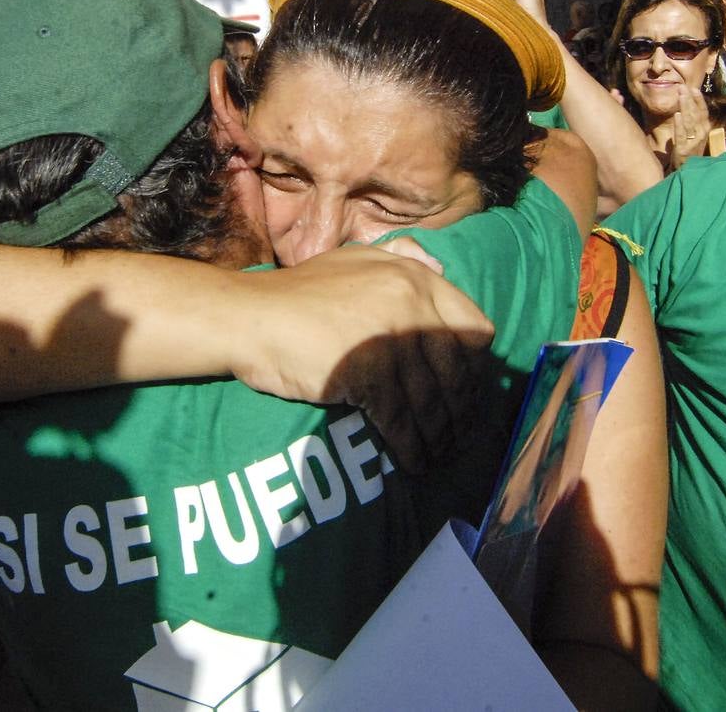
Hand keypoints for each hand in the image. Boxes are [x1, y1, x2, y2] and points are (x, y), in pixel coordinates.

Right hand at [228, 244, 494, 472]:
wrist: (250, 317)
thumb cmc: (298, 295)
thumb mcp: (357, 263)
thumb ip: (400, 266)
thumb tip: (440, 276)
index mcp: (414, 277)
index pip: (474, 328)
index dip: (475, 367)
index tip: (466, 392)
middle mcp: (410, 303)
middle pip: (456, 371)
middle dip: (461, 410)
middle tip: (458, 435)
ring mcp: (389, 336)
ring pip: (430, 401)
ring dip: (439, 436)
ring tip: (439, 456)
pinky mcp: (366, 371)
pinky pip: (401, 419)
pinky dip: (411, 447)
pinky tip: (414, 462)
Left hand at [668, 86, 710, 170]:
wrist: (686, 171)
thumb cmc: (689, 150)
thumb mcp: (695, 134)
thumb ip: (693, 120)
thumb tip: (688, 102)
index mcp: (705, 129)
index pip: (703, 111)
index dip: (698, 100)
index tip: (693, 88)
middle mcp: (701, 134)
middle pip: (695, 113)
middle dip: (689, 99)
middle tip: (682, 87)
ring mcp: (693, 142)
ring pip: (689, 121)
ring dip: (684, 107)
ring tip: (680, 95)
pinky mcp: (683, 150)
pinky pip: (681, 135)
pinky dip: (679, 125)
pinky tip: (677, 115)